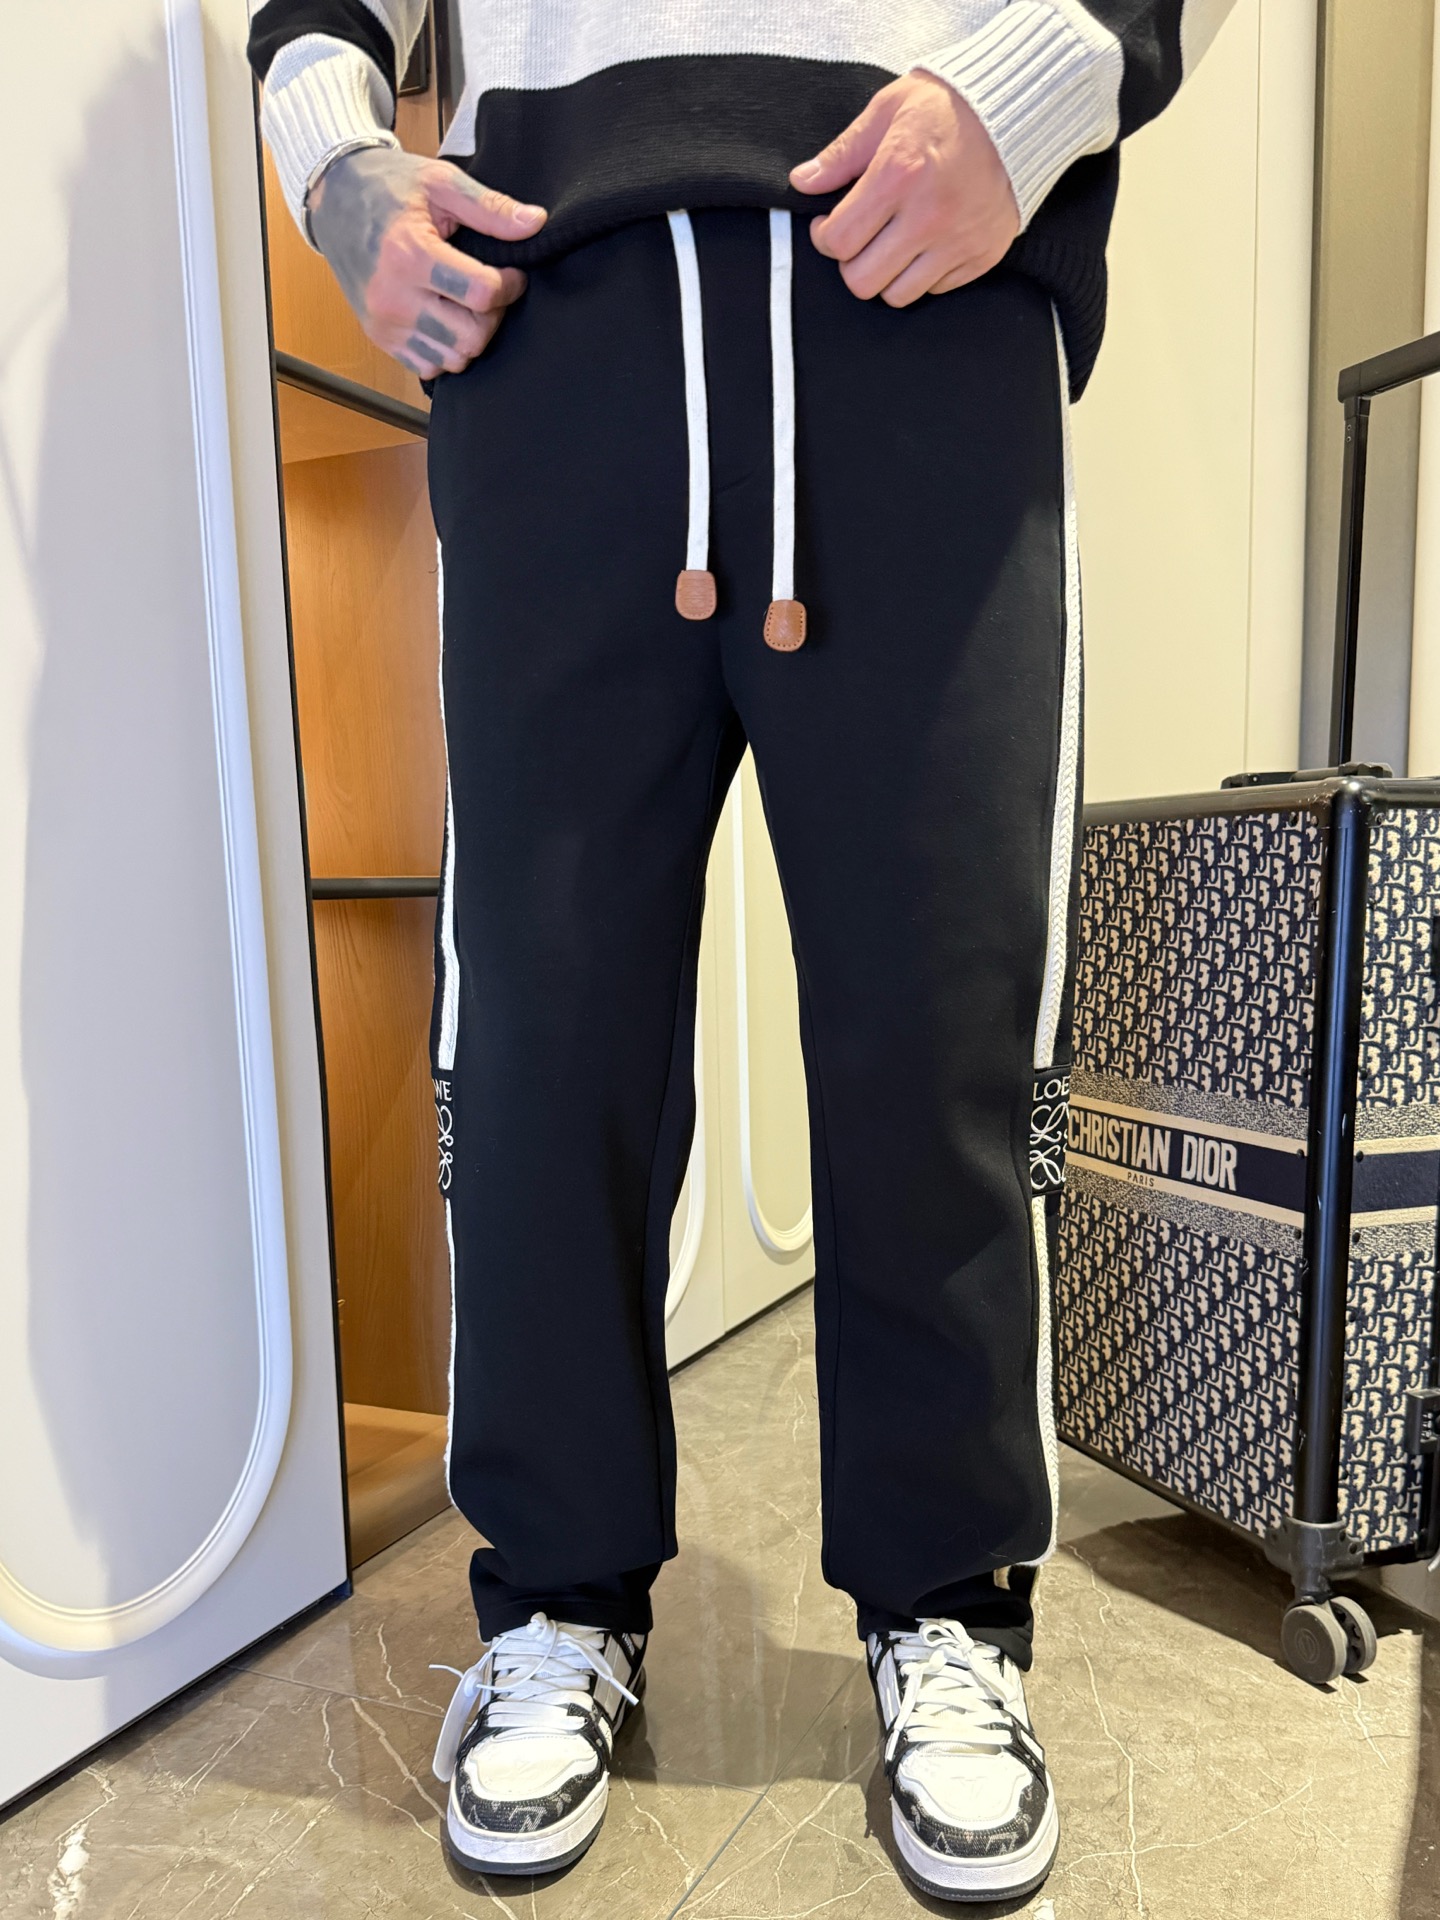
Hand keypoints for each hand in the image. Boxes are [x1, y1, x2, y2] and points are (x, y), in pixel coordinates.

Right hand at [307, 147, 545, 374]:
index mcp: (410, 254)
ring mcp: (384, 323)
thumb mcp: (441, 182)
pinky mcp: (380, 337)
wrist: (334, 198)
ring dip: (471, 336)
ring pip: (453, 358)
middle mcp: (393, 297)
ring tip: (466, 304)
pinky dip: (446, 350)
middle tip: (490, 291)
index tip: (511, 274)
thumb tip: (535, 223)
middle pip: (471, 336)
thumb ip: (490, 208)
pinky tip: (445, 318)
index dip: (509, 286)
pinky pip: (428, 366)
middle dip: (493, 316)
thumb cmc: (389, 186)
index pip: (481, 294)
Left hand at [790, 71, 1018, 306]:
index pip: (838, 241)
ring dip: (886, 274)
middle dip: (851, 262)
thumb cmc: (950, 106)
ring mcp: (958, 240)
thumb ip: (842, 153)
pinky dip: (924, 274)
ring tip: (891, 244)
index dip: (824, 238)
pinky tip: (925, 243)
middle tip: (858, 239)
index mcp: (898, 176)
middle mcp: (928, 216)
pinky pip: (935, 289)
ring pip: (897, 294)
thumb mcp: (888, 111)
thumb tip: (804, 182)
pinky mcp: (982, 255)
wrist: (1020, 109)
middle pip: (863, 280)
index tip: (830, 225)